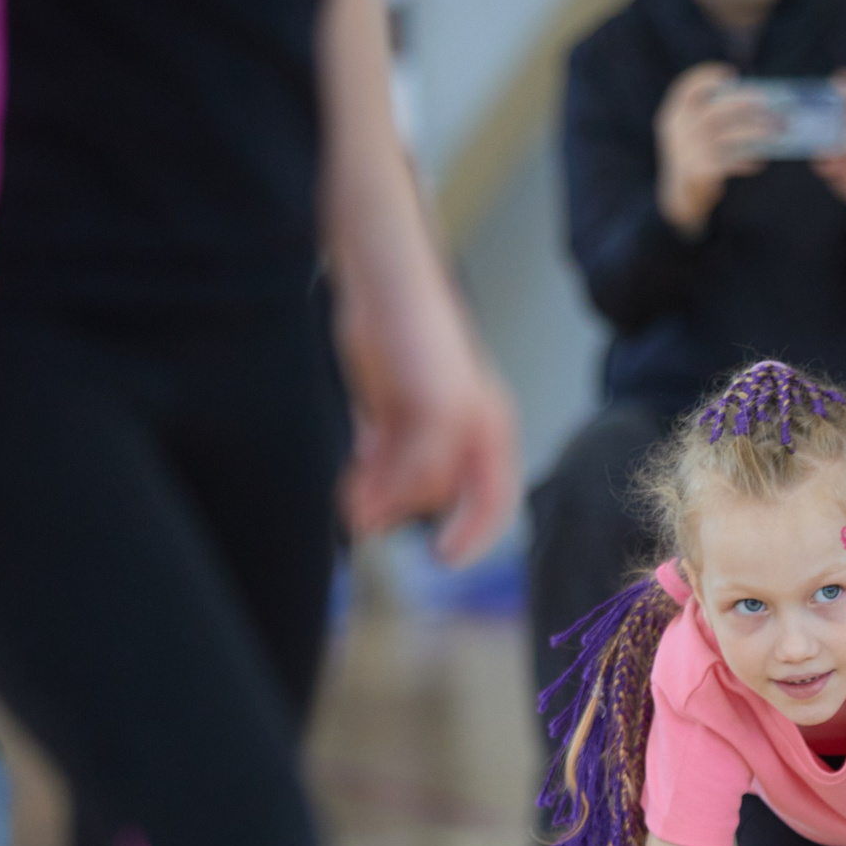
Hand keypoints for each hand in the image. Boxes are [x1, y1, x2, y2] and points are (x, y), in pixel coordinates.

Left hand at [337, 280, 519, 564]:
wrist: (381, 288)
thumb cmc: (425, 341)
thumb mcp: (439, 411)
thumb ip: (430, 465)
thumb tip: (411, 506)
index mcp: (489, 434)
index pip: (495, 501)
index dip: (475, 536)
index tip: (441, 558)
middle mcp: (460, 436)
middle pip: (439, 496)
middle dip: (405, 511)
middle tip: (367, 519)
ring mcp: (423, 427)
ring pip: (404, 483)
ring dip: (379, 500)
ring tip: (350, 506)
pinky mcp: (388, 415)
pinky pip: (380, 464)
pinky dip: (366, 480)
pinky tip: (350, 487)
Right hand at [657, 62, 774, 235]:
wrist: (680, 196)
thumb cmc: (697, 155)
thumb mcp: (694, 131)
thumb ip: (712, 115)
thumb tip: (756, 101)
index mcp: (674, 114)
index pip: (688, 86)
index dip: (709, 75)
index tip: (733, 73)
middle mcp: (679, 129)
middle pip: (718, 108)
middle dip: (748, 102)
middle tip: (771, 102)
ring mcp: (689, 150)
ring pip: (731, 135)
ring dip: (757, 131)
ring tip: (778, 131)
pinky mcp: (701, 170)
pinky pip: (731, 161)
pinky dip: (748, 160)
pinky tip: (761, 162)